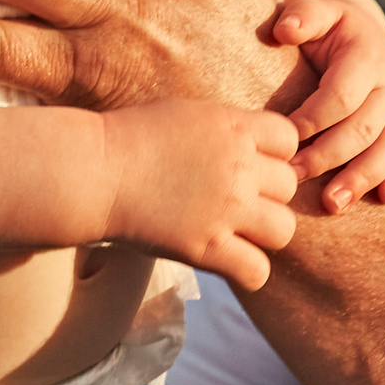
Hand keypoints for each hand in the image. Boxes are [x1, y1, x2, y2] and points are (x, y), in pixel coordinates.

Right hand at [103, 99, 301, 289]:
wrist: (95, 172)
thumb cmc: (130, 138)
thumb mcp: (186, 113)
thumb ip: (225, 128)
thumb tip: (249, 141)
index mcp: (233, 127)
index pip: (289, 140)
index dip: (274, 154)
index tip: (251, 163)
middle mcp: (238, 167)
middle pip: (289, 186)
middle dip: (267, 194)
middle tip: (237, 201)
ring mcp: (225, 209)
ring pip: (284, 229)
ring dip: (264, 232)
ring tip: (238, 231)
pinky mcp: (206, 248)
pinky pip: (258, 271)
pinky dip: (248, 271)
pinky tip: (228, 260)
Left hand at [276, 0, 384, 212]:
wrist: (363, 39)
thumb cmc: (329, 32)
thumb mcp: (318, 13)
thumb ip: (302, 16)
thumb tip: (284, 30)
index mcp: (368, 56)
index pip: (341, 96)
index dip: (312, 119)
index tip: (283, 136)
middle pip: (363, 129)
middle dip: (326, 157)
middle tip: (292, 176)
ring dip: (361, 179)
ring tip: (332, 203)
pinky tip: (384, 198)